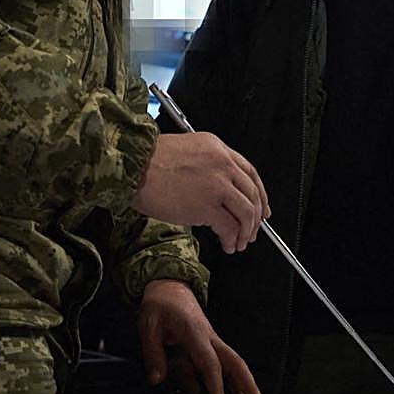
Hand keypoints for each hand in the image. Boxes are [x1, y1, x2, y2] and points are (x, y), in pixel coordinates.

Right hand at [132, 132, 269, 253]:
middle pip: (252, 193)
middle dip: (255, 218)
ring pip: (247, 211)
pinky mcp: (207, 204)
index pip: (250, 172)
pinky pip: (230, 226)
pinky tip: (227, 244)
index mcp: (217, 148)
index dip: (259, 194)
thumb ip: (206, 166)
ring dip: (246, 231)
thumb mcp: (184, 151)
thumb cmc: (147, 161)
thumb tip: (217, 191)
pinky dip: (232, 239)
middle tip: (252, 231)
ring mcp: (217, 183)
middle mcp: (222, 163)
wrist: (132, 168)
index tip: (261, 208)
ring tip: (239, 242)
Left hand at [138, 279, 266, 393]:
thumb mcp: (148, 325)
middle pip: (235, 363)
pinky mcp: (210, 344)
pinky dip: (236, 381)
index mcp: (195, 333)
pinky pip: (227, 364)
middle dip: (248, 386)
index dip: (217, 387)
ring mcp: (212, 341)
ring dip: (247, 386)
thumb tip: (156, 379)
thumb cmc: (161, 304)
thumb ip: (153, 354)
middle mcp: (209, 338)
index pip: (210, 364)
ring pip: (235, 365)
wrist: (169, 286)